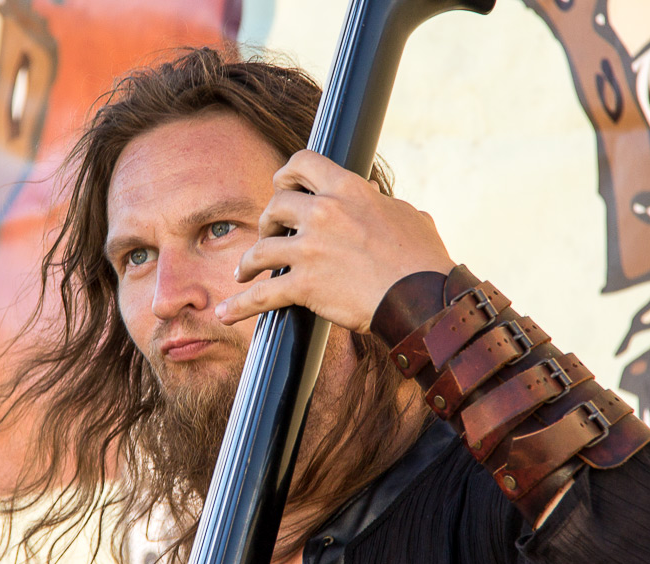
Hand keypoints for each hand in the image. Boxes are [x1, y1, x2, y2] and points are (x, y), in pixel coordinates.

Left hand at [215, 150, 455, 333]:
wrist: (422, 298)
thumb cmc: (422, 259)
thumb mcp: (405, 215)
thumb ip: (381, 204)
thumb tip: (376, 198)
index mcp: (347, 189)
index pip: (302, 163)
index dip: (287, 175)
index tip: (283, 187)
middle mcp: (323, 212)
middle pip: (275, 206)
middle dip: (268, 222)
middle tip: (271, 236)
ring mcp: (310, 249)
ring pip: (260, 249)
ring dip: (248, 262)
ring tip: (244, 272)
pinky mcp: (304, 285)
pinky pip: (262, 294)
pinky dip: (240, 306)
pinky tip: (226, 314)